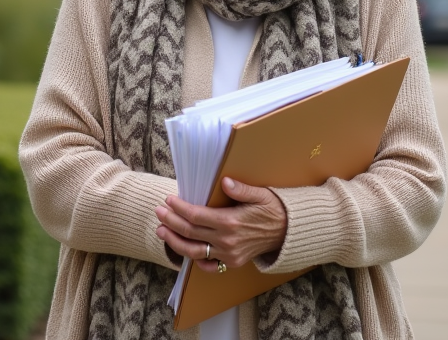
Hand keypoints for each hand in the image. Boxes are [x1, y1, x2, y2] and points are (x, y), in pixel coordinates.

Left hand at [154, 177, 286, 271]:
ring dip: (174, 241)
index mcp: (231, 222)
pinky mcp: (232, 262)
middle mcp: (227, 241)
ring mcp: (229, 255)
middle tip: (159, 212)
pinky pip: (208, 265)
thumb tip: (224, 181)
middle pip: (190, 233)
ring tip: (161, 231)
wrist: (288, 233)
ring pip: (194, 251)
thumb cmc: (273, 209)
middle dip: (171, 222)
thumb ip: (241, 189)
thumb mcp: (260, 194)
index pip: (196, 216)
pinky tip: (183, 249)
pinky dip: (194, 260)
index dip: (179, 208)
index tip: (168, 200)